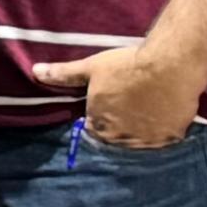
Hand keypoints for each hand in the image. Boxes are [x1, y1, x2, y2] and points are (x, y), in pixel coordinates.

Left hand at [27, 41, 206, 150]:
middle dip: (118, 126)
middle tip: (130, 105)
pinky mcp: (170, 138)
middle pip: (116, 137)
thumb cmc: (127, 66)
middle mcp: (120, 138)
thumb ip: (64, 75)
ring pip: (140, 141)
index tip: (109, 105)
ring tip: (147, 109)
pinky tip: (164, 114)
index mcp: (98, 124)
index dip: (98, 117)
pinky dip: (162, 131)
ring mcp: (147, 141)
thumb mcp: (91, 67)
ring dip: (140, 130)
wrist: (169, 67)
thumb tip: (35, 72)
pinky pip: (163, 140)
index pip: (93, 129)